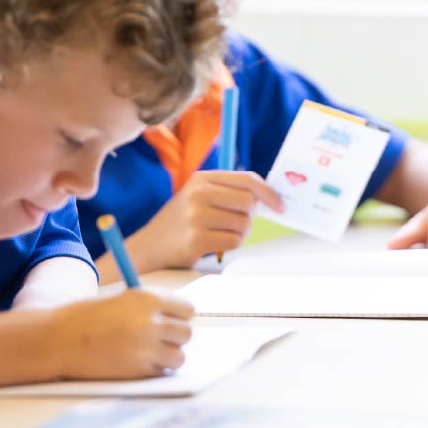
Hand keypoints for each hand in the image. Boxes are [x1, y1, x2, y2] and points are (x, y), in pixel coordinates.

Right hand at [48, 289, 193, 379]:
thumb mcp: (124, 300)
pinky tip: (136, 363)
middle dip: (175, 337)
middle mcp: (151, 322)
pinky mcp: (138, 371)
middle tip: (159, 338)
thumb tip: (181, 321)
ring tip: (149, 353)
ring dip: (168, 356)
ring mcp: (146, 349)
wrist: (60, 340)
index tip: (171, 320)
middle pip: (186, 333)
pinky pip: (161, 372)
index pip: (188, 309)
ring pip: (179, 357)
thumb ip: (152, 308)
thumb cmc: (88, 318)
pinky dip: (154, 370)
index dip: (179, 316)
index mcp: (148, 298)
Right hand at [132, 171, 283, 268]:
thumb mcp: (198, 196)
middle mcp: (198, 193)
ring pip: (244, 224)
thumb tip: (267, 196)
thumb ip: (228, 191)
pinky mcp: (196, 239)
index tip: (280, 206)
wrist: (147, 248)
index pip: (247, 180)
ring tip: (219, 235)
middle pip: (249, 203)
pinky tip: (213, 245)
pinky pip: (234, 241)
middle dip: (249, 217)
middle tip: (234, 225)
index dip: (268, 193)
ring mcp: (196, 216)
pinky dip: (230, 246)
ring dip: (239, 234)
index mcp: (202, 179)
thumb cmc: (181, 223)